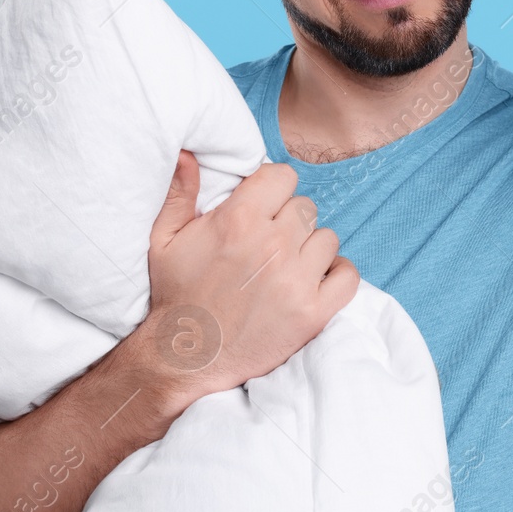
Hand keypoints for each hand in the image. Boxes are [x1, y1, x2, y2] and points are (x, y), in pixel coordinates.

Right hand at [139, 152, 359, 400]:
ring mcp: (296, 280)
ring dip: (311, 249)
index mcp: (238, 219)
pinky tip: (316, 280)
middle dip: (288, 221)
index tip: (263, 208)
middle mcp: (272, 245)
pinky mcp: (313, 313)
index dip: (273, 191)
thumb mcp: (163, 240)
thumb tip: (189, 153)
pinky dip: (337, 276)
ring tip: (287, 267)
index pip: (283, 177)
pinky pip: (349, 276)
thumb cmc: (175, 295)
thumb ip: (179, 192)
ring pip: (327, 239)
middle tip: (269, 245)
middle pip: (305, 208)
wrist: (185, 358)